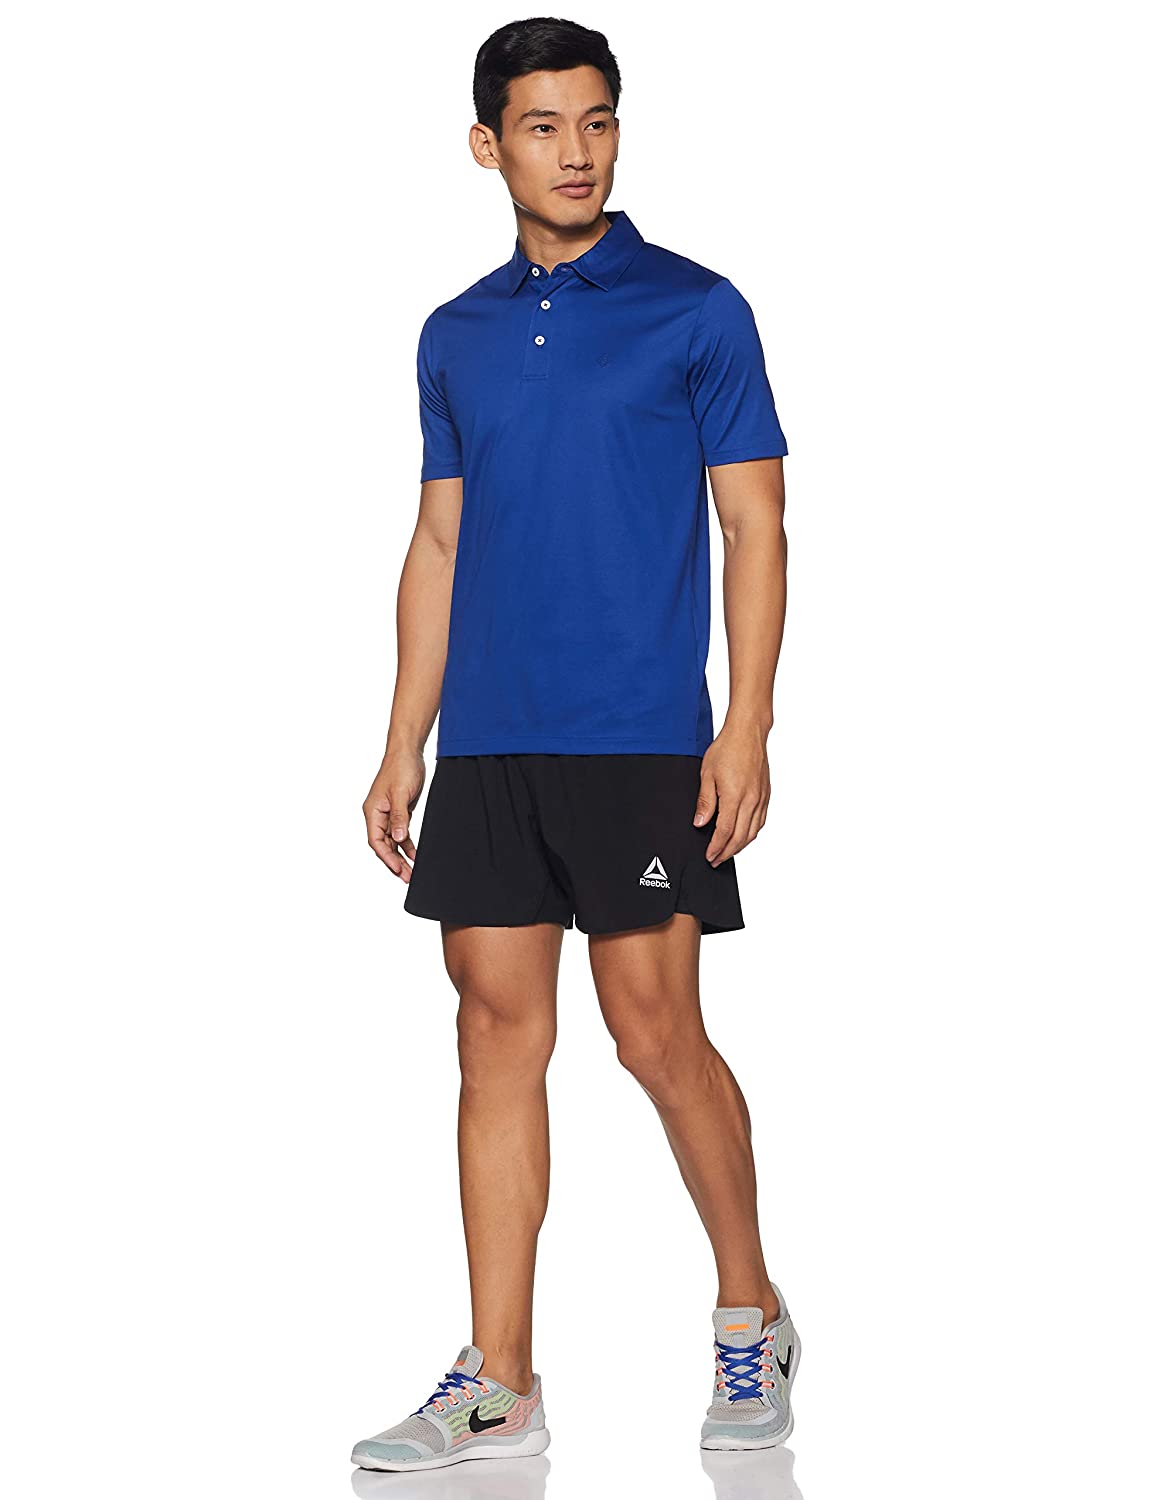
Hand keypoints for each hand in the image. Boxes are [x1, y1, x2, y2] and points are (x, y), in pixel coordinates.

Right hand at [363, 750, 424, 881]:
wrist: (408, 752)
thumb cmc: (401, 768)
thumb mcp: (401, 794)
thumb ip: (399, 818)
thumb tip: (398, 839)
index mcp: (372, 811)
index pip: (376, 841)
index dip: (387, 857)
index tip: (399, 869)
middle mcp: (377, 815)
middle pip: (383, 845)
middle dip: (394, 862)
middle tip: (407, 878)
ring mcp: (388, 814)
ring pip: (392, 841)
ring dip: (401, 856)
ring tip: (411, 872)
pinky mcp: (399, 811)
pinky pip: (401, 833)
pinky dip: (407, 844)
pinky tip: (415, 854)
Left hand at [693, 724, 770, 864]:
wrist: (748, 733)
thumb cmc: (727, 749)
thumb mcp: (707, 775)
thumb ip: (705, 802)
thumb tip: (700, 823)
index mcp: (735, 796)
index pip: (725, 831)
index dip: (717, 847)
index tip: (709, 856)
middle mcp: (751, 800)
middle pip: (741, 837)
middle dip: (727, 852)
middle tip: (716, 860)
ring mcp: (761, 798)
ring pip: (753, 832)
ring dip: (740, 846)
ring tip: (728, 852)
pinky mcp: (766, 795)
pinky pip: (761, 821)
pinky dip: (751, 833)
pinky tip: (743, 836)